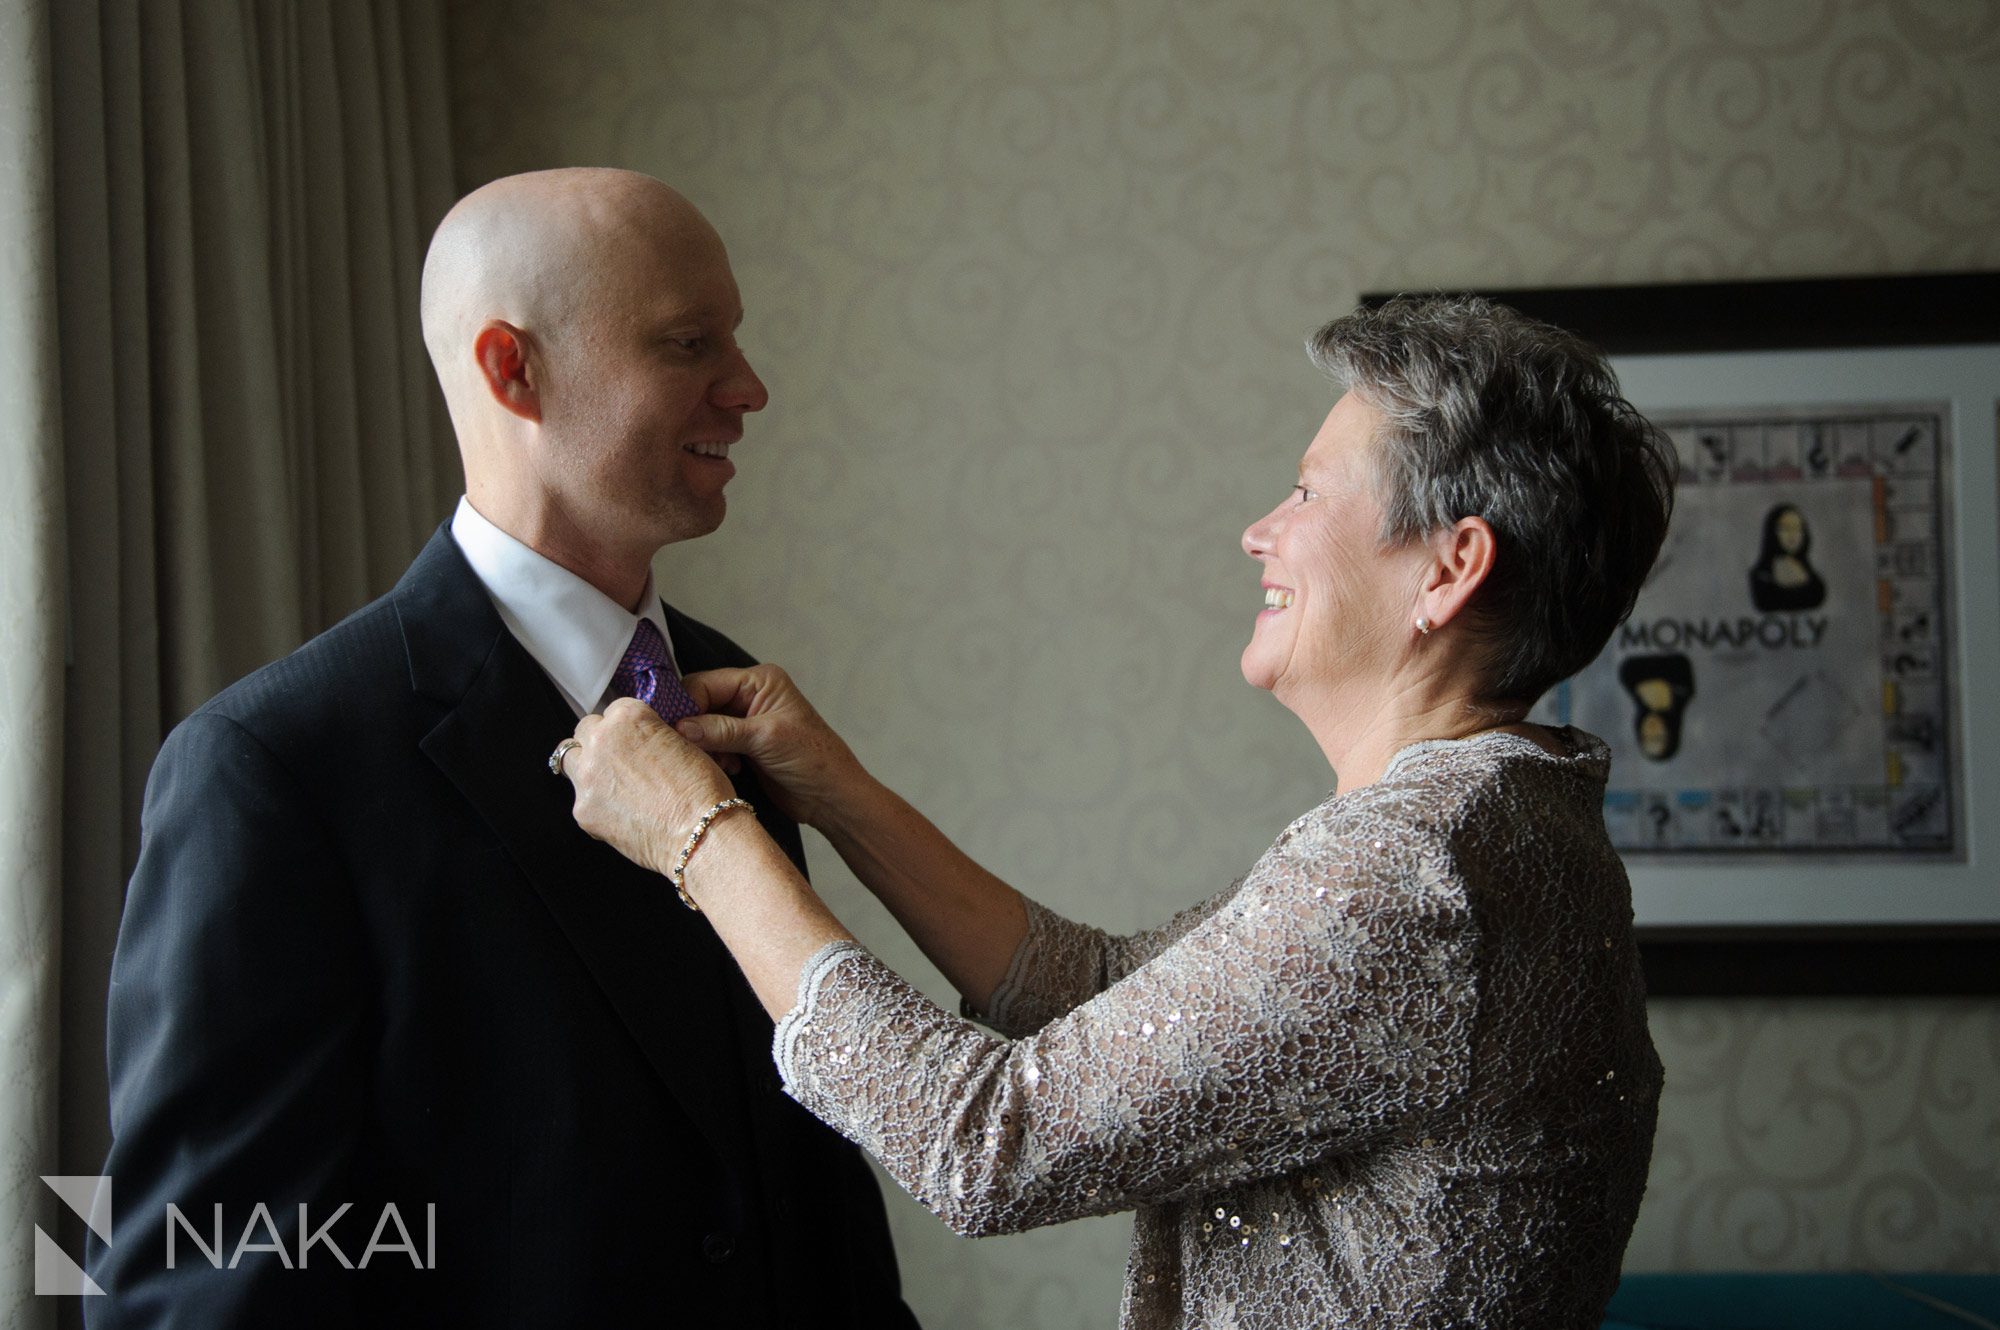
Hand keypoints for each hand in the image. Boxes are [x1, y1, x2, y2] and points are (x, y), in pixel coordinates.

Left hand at [563, 698, 736, 875]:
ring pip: (572, 761)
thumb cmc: (702, 791)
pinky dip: (597, 803)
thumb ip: (650, 735)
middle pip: (585, 730)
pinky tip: (622, 812)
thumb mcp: (683, 743)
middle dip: (600, 741)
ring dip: (588, 767)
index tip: (633, 738)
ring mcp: (586, 777)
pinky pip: (582, 799)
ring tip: (614, 785)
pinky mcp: (583, 810)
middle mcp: (601, 741)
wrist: (701, 833)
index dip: (626, 726)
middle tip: (621, 759)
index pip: (614, 709)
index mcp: (628, 717)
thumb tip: (640, 743)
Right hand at [674, 665, 865, 828]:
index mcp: (759, 681)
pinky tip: (728, 768)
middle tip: (691, 751)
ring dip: (703, 745)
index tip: (674, 730)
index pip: (705, 683)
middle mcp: (750, 695)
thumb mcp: (765, 739)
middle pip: (700, 703)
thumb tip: (679, 725)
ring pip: (702, 726)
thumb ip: (721, 730)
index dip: (686, 704)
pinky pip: (711, 745)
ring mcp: (745, 721)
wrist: (831, 797)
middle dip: (692, 727)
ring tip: (720, 763)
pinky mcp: (742, 745)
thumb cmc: (812, 759)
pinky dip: (712, 756)